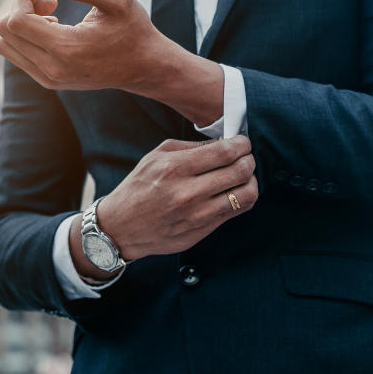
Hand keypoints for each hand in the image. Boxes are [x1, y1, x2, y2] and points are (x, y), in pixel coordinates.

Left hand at [0, 0, 224, 125]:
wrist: (145, 67)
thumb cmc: (133, 29)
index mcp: (66, 49)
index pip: (14, 21)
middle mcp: (52, 69)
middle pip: (5, 33)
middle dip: (21, 9)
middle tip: (50, 1)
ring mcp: (49, 79)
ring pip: (6, 46)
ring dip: (22, 24)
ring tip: (52, 15)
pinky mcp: (49, 82)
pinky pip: (17, 55)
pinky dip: (27, 37)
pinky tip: (55, 29)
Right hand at [69, 136, 257, 280]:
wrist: (121, 228)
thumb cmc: (139, 188)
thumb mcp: (156, 156)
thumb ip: (191, 147)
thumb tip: (223, 143)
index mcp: (175, 168)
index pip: (225, 152)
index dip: (241, 144)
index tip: (243, 143)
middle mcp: (188, 192)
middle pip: (240, 171)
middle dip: (249, 160)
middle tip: (246, 157)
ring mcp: (198, 215)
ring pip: (246, 195)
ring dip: (251, 180)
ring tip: (244, 175)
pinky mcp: (203, 231)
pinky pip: (236, 212)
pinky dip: (243, 198)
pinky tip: (236, 191)